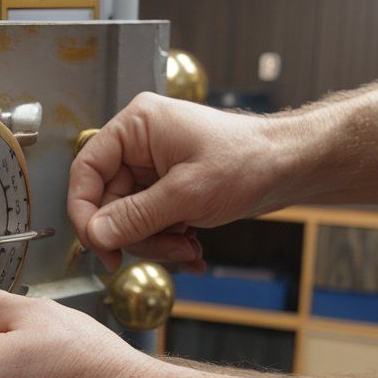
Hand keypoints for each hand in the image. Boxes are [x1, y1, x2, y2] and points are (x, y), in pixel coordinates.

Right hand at [68, 92, 300, 270]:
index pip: (86, 170)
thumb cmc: (250, 160)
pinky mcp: (169, 187)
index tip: (98, 243)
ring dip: (157, 242)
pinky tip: (192, 248)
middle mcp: (140, 144)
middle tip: (164, 251)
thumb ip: (135, 216)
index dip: (85, 211)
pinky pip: (151, 221)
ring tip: (187, 249)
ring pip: (130, 218)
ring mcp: (154, 167)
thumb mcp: (187, 194)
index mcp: (137, 126)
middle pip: (109, 201)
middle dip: (136, 234)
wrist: (292, 167)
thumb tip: (96, 234)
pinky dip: (168, 240)